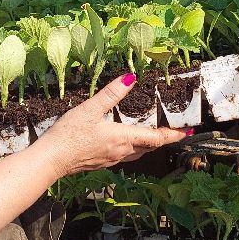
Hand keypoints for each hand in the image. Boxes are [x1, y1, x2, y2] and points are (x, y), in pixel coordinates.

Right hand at [33, 73, 187, 178]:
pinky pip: (124, 155)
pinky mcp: (100, 162)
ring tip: (152, 133)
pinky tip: (123, 140)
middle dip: (162, 139)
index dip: (173, 134)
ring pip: (137, 152)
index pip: (157, 138)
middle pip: (149, 147)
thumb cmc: (69, 136)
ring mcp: (111, 159)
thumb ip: (112, 94)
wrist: (50, 161)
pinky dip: (132, 146)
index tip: (188, 131)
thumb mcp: (90, 109)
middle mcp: (122, 152)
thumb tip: (130, 77)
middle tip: (173, 130)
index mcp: (123, 138)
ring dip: (147, 144)